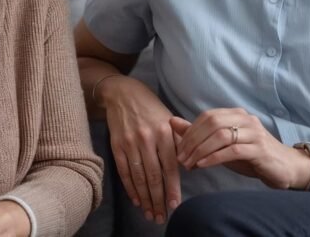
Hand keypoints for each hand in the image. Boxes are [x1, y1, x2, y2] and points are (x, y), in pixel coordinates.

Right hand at [100, 76, 181, 223]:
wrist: (123, 93)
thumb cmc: (151, 108)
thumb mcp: (169, 119)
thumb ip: (180, 140)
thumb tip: (193, 164)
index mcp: (164, 132)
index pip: (170, 166)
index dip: (172, 188)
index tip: (175, 204)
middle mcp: (147, 138)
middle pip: (153, 176)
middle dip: (158, 199)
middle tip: (162, 216)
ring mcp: (130, 143)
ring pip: (138, 177)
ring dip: (144, 198)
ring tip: (150, 213)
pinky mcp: (116, 145)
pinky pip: (124, 171)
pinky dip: (130, 187)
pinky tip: (136, 199)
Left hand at [171, 109, 309, 189]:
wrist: (284, 167)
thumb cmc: (250, 155)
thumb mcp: (222, 144)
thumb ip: (198, 133)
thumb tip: (172, 121)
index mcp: (236, 114)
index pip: (207, 117)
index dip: (190, 132)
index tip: (178, 149)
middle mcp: (246, 119)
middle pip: (212, 123)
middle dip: (192, 141)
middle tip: (181, 159)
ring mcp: (254, 133)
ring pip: (221, 135)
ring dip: (200, 151)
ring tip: (189, 164)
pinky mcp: (260, 149)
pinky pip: (232, 150)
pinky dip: (214, 157)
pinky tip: (203, 165)